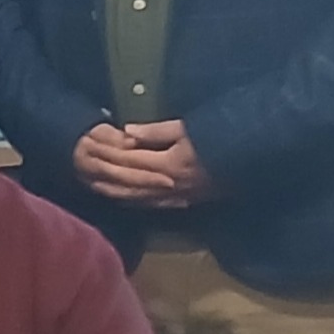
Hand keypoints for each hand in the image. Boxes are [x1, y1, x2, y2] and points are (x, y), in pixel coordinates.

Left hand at [75, 120, 211, 207]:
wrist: (251, 158)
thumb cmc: (220, 138)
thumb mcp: (188, 129)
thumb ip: (156, 132)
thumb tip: (127, 133)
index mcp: (168, 165)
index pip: (129, 161)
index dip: (108, 155)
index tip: (90, 147)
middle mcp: (168, 186)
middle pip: (127, 182)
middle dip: (103, 175)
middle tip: (82, 169)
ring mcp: (176, 197)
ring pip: (136, 197)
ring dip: (112, 191)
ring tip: (92, 184)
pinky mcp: (184, 202)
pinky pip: (151, 204)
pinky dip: (131, 201)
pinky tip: (120, 198)